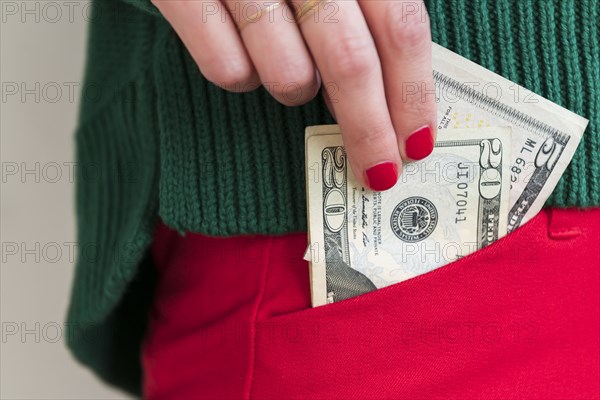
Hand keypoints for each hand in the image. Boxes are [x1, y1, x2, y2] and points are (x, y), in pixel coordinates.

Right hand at [151, 0, 436, 190]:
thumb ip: (365, 8)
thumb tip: (390, 90)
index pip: (401, 28)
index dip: (413, 92)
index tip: (417, 142)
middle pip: (351, 64)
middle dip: (368, 130)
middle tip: (377, 171)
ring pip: (288, 76)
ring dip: (296, 88)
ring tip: (288, 64)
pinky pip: (228, 71)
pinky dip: (241, 76)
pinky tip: (242, 52)